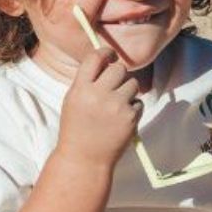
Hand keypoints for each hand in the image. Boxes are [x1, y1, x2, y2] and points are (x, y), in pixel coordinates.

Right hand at [57, 48, 141, 170]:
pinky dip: (133, 109)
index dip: (106, 52)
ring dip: (128, 92)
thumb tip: (105, 61)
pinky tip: (121, 120)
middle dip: (119, 75)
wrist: (84, 159)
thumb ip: (87, 81)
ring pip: (133, 84)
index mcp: (80, 89)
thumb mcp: (72, 101)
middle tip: (115, 86)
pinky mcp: (130, 118)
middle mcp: (98, 95)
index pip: (95, 58)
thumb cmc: (77, 129)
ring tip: (116, 107)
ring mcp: (116, 106)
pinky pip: (138, 102)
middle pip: (119, 69)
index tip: (111, 55)